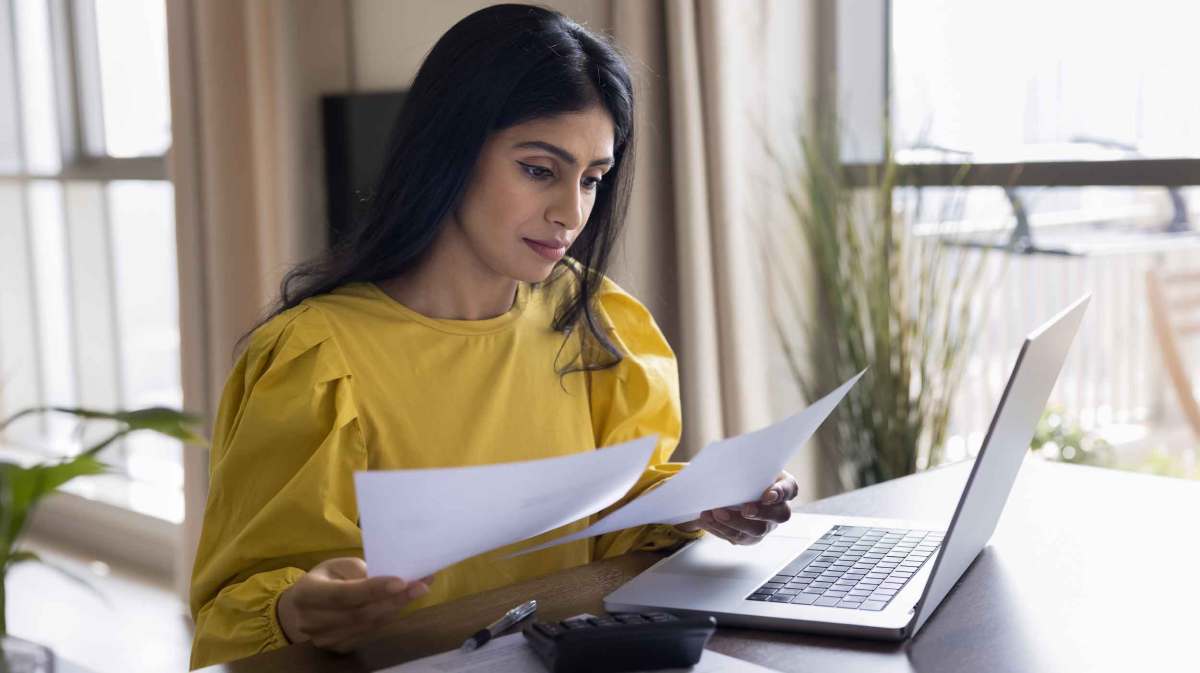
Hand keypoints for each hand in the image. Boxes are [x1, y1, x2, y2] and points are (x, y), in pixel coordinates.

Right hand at [276, 557, 433, 651]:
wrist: (303, 608)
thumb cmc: (325, 579)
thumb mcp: (337, 565)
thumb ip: (359, 572)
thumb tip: (391, 577)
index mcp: (307, 594)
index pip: (343, 595)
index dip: (373, 589)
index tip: (401, 581)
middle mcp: (312, 621)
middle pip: (360, 614)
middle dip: (394, 599)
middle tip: (421, 585)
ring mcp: (325, 639)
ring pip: (368, 625)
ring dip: (396, 608)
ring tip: (418, 590)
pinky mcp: (338, 648)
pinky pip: (370, 633)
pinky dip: (388, 617)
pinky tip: (401, 603)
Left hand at [674, 471, 799, 545]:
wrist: (726, 487)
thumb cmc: (741, 472)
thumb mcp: (745, 462)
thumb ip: (744, 460)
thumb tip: (729, 457)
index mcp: (782, 485)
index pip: (790, 489)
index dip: (782, 492)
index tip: (768, 494)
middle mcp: (778, 508)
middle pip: (780, 515)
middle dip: (762, 512)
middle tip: (746, 509)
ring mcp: (765, 525)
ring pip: (757, 530)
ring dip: (735, 522)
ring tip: (716, 512)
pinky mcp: (748, 536)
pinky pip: (737, 537)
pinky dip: (720, 527)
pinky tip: (707, 518)